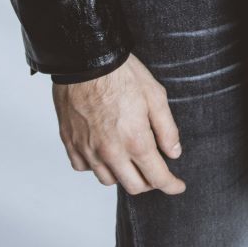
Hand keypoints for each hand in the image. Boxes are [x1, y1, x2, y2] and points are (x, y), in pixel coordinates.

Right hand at [53, 53, 184, 194]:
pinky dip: (96, 165)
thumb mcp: (155, 96)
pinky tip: (104, 150)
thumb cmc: (122, 74)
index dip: (171, 186)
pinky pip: (84, 167)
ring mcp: (87, 149)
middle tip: (156, 171)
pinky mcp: (70, 143)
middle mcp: (110, 151)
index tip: (178, 186)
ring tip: (130, 158)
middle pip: (133, 186)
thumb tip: (174, 153)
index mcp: (135, 141)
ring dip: (122, 174)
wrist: (85, 59)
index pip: (157, 178)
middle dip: (149, 183)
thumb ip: (167, 130)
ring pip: (108, 180)